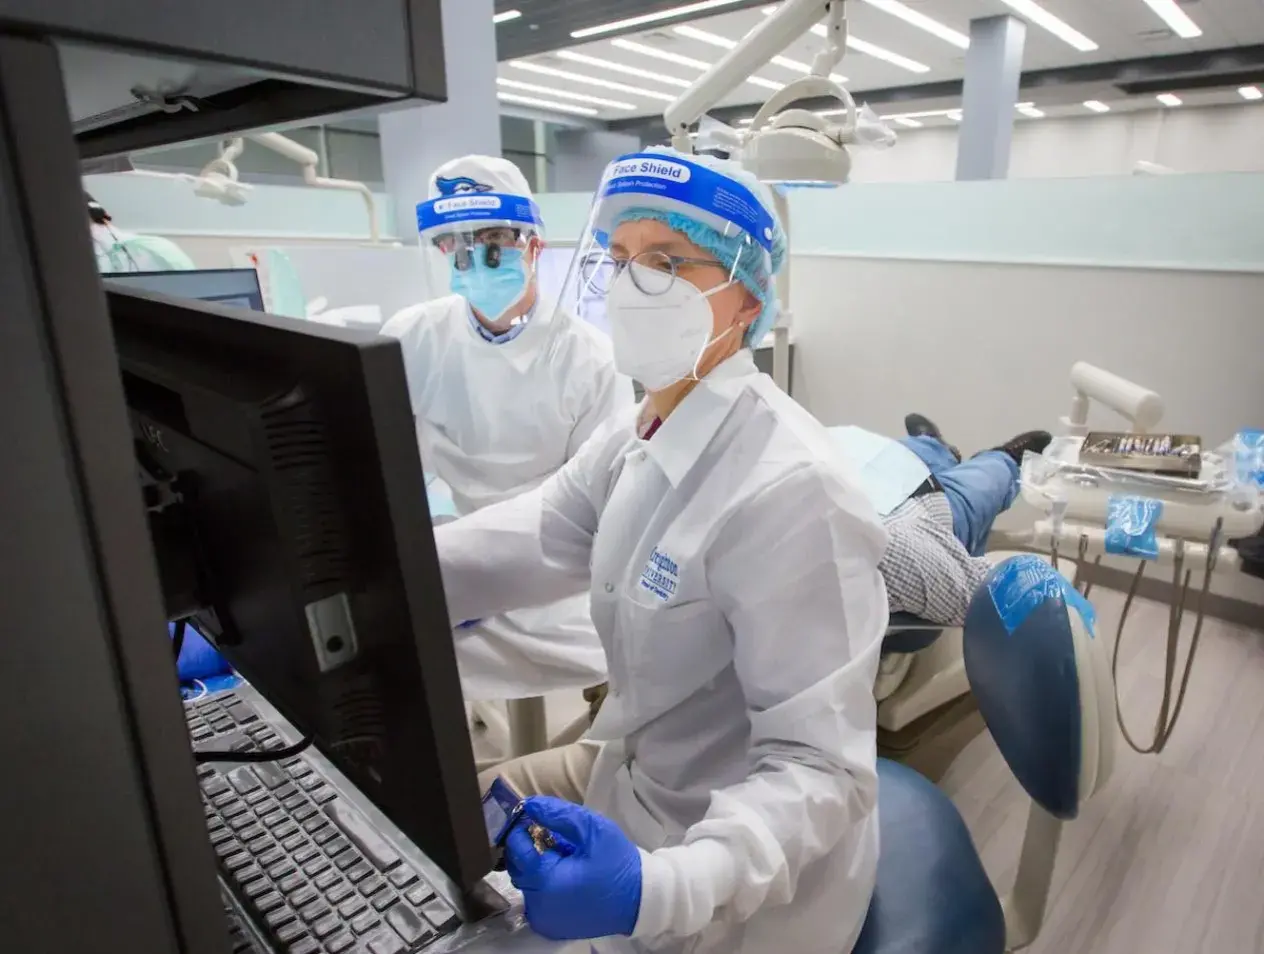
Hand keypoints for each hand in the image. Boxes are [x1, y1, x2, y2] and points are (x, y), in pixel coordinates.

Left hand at [505, 796, 641, 940]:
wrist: (640, 901)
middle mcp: (538, 905)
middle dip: (528, 847)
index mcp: (546, 882)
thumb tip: (529, 804)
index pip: (517, 849)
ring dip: (536, 864)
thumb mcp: (594, 830)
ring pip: (526, 883)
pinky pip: (536, 899)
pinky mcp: (552, 926)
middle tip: (550, 833)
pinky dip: (543, 883)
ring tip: (562, 852)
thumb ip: (558, 815)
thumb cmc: (618, 863)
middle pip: (518, 867)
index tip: (533, 817)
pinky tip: (564, 872)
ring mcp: (544, 919)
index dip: (521, 829)